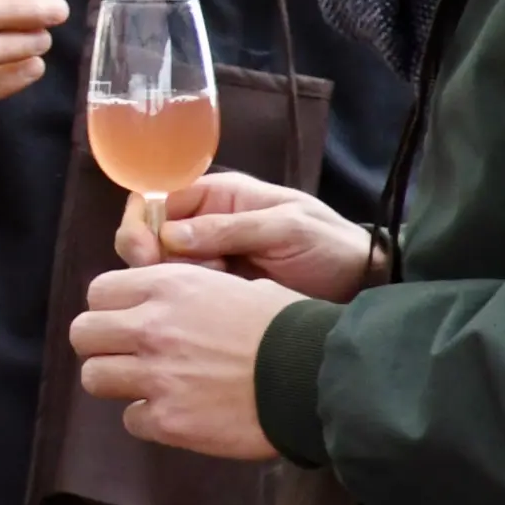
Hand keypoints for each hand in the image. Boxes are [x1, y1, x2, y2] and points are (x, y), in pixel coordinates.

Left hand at [68, 262, 299, 459]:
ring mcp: (157, 376)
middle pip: (83, 334)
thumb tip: (159, 302)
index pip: (98, 292)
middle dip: (101, 345)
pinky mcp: (169, 421)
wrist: (317, 377)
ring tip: (149, 386)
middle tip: (127, 355)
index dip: (110, 308)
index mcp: (168, 286)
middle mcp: (152, 328)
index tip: (128, 320)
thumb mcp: (233, 285)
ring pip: (95, 378)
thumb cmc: (286, 327)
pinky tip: (177, 414)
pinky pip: (131, 420)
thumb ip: (184, 291)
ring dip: (118, 382)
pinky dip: (149, 420)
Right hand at [113, 170, 379, 301]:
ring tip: (207, 290)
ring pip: (161, 267)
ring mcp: (209, 259)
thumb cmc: (329, 245)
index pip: (157, 198)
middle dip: (150, 257)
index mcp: (218, 196)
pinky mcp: (216, 291)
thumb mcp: (286, 227)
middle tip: (173, 279)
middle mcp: (205, 223)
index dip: (141, 222)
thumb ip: (229, 228)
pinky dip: (184, 300)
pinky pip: (183, 292)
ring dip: (170, 280)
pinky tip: (208, 308)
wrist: (363, 285)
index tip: (144, 252)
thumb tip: (169, 236)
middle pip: (149, 234)